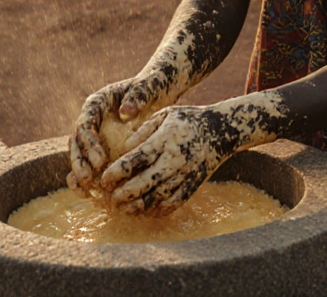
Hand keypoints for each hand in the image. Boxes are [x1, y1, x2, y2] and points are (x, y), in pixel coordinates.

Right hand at [67, 72, 182, 194]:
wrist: (159, 93)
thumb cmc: (153, 86)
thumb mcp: (148, 87)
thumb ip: (138, 96)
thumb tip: (125, 112)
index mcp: (97, 103)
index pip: (85, 124)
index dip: (89, 144)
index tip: (100, 161)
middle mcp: (91, 119)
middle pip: (77, 142)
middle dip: (80, 163)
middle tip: (89, 180)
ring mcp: (95, 134)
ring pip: (79, 156)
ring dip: (79, 174)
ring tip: (85, 192)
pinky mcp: (102, 147)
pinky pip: (90, 164)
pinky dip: (88, 180)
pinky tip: (92, 196)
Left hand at [99, 92, 288, 215]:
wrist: (222, 131)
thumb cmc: (187, 119)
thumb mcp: (165, 114)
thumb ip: (143, 130)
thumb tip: (124, 148)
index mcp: (165, 139)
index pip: (137, 159)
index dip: (118, 172)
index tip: (104, 180)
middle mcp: (176, 158)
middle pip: (146, 182)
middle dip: (125, 194)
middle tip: (110, 199)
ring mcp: (186, 174)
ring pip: (159, 196)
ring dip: (139, 206)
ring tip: (124, 209)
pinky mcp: (194, 185)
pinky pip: (175, 202)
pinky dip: (159, 210)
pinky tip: (146, 212)